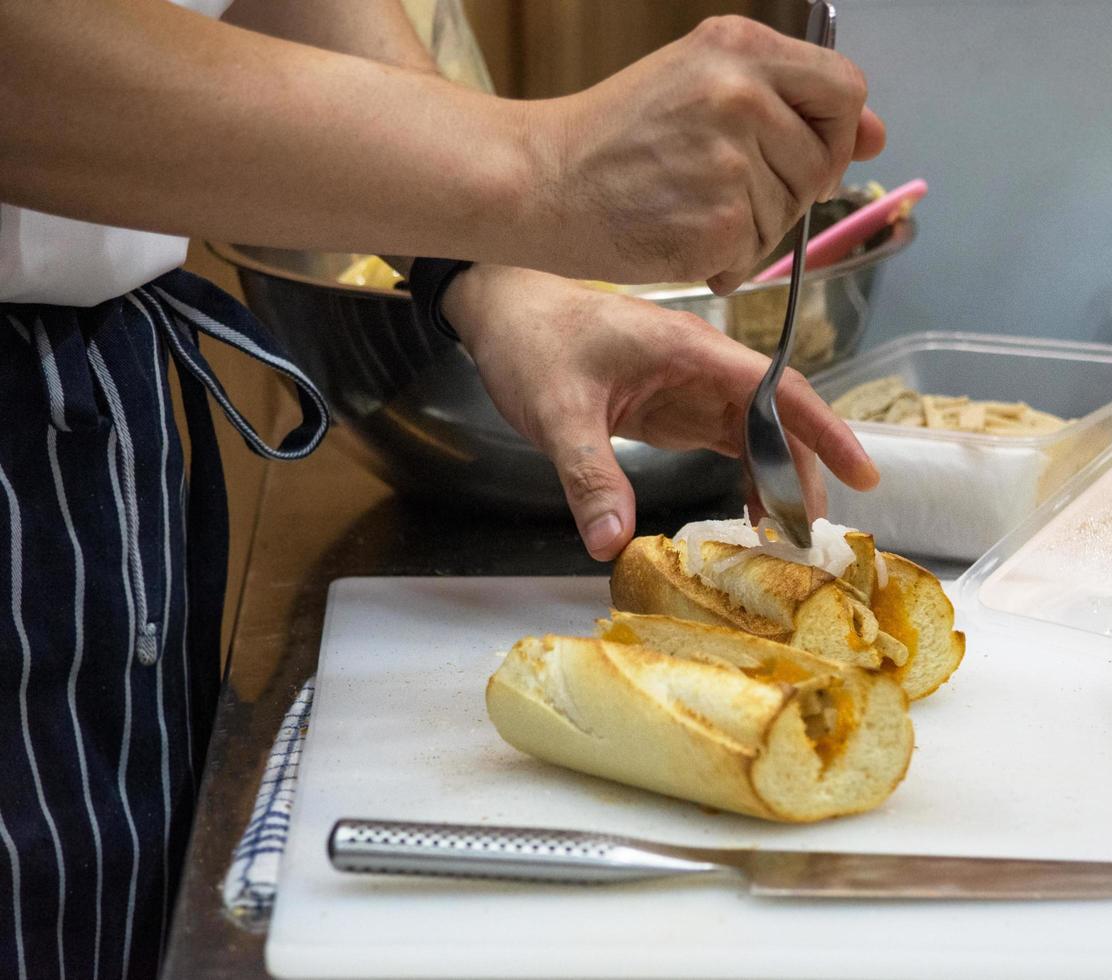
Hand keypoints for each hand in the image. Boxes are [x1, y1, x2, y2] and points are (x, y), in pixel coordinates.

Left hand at [442, 265, 878, 560]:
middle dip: (802, 471)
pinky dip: (744, 474)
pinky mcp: (672, 406)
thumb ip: (589, 476)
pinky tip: (749, 510)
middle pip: (776, 417)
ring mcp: (689, 387)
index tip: (861, 472)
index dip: (825, 431)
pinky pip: (725, 440)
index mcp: (690, 351)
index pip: (778, 387)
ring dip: (777, 477)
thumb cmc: (533, 342)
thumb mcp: (558, 413)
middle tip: (810, 533)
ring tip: (786, 534)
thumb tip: (611, 544)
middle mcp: (702, 367)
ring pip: (756, 432)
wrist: (501, 313)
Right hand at [518, 16, 884, 295]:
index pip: (845, 89)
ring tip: (684, 210)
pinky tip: (677, 239)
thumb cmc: (609, 138)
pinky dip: (721, 261)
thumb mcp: (696, 83)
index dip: (837, 130)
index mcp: (740, 50)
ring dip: (748, 228)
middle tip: (718, 187)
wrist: (540, 182)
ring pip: (787, 215)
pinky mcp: (717, 226)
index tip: (808, 152)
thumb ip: (787, 97)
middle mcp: (743, 98)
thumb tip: (876, 135)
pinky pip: (753, 256)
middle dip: (785, 187)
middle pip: (821, 162)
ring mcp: (731, 164)